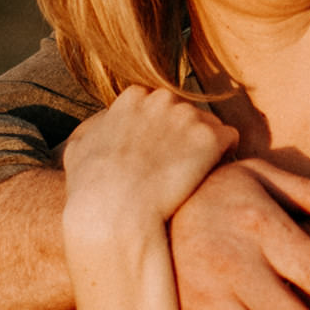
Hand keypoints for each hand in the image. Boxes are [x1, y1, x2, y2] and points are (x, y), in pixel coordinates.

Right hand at [61, 88, 233, 262]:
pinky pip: (230, 139)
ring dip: (206, 147)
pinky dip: (225, 155)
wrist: (114, 211)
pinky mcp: (210, 138)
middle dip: (185, 135)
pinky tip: (214, 174)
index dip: (162, 130)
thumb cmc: (91, 188)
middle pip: (185, 112)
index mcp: (133, 97)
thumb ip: (94, 128)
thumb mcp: (78, 148)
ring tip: (196, 175)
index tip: (160, 153)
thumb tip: (103, 124)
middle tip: (179, 166)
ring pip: (209, 125)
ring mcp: (188, 116)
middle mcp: (162, 99)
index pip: (159, 104)